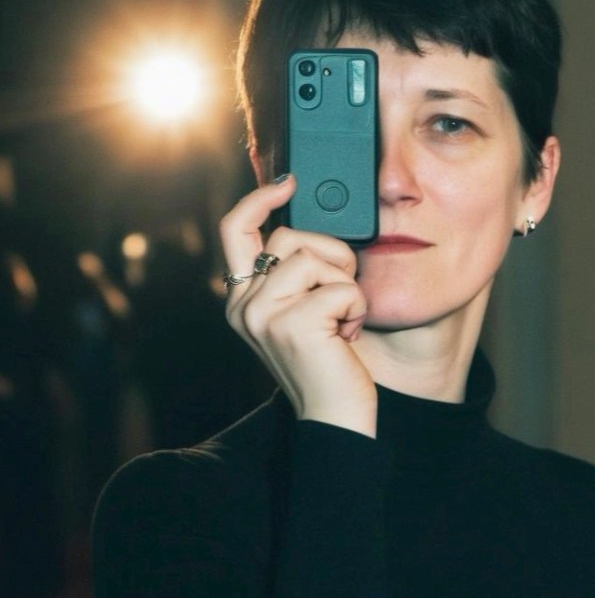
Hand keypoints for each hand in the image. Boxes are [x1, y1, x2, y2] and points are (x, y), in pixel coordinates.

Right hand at [220, 175, 376, 436]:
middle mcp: (243, 305)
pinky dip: (357, 308)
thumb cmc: (327, 360)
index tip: (288, 182)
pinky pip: (342, 287)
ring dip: (346, 285)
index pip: (234, 229)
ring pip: (315, 257)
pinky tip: (347, 336)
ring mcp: (263, 314)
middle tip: (339, 298)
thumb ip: (293, 273)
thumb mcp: (301, 310)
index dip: (259, 199)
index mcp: (241, 298)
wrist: (335, 415)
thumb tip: (304, 220)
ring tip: (341, 320)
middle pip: (290, 237)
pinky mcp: (292, 325)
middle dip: (331, 257)